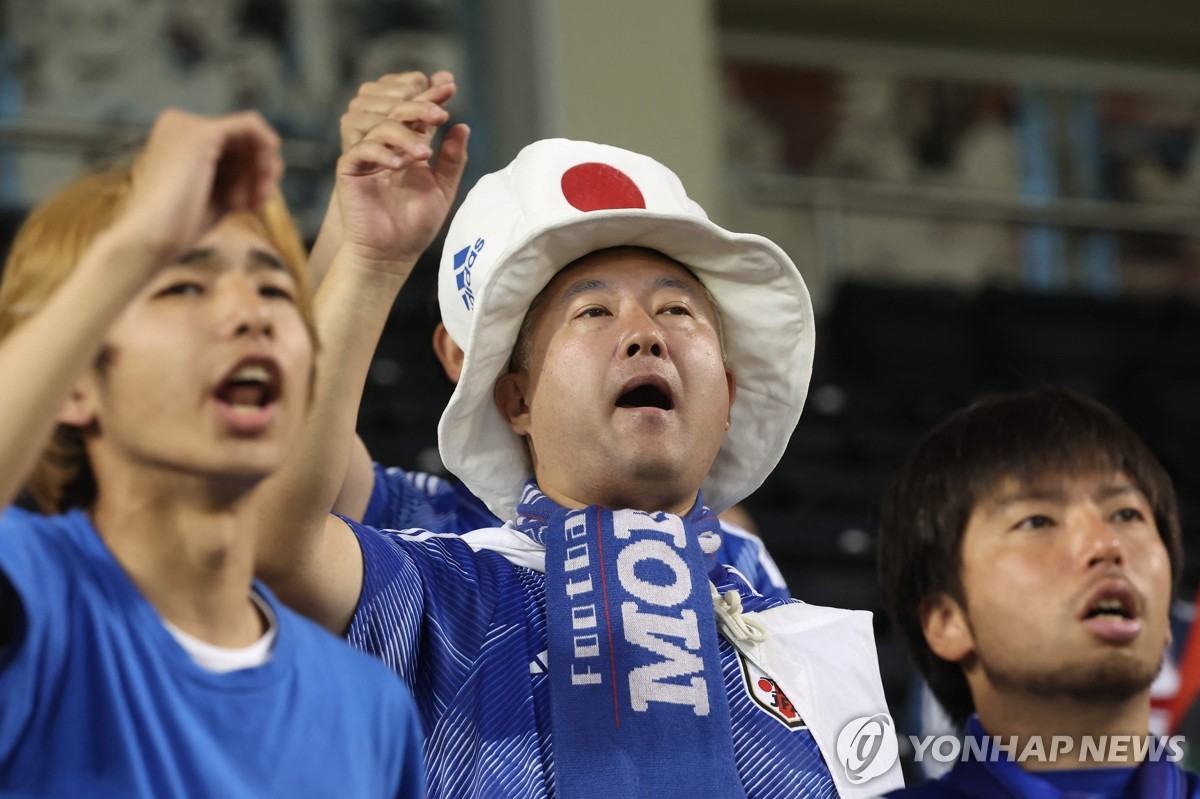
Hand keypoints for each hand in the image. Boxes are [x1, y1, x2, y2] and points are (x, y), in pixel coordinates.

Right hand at [118, 108, 282, 267]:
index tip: (252, 207)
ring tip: (253, 204)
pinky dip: (267, 152)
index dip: (252, 174)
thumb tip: (271, 165)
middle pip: (244, 140)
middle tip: (257, 206)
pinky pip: (253, 125)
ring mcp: (189, 124)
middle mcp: (180, 124)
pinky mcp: (202, 131)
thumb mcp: (216, 194)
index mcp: (178, 138)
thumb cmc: (180, 226)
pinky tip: (266, 179)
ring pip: (252, 135)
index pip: (232, 145)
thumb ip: (237, 174)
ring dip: (265, 170)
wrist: (150, 238)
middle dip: (260, 174)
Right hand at [333, 102, 468, 274]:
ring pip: (381, 127)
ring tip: (424, 154)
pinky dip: (382, 153)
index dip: (432, 98)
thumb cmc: (415, 226)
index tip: (450, 86)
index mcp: (407, 147)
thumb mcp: (442, 190)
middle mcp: (386, 146)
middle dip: (420, 107)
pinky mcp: (349, 169)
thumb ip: (452, 160)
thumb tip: (463, 127)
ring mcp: (366, 156)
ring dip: (404, 135)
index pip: (418, 114)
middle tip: (440, 113)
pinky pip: (362, 149)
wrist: (390, 256)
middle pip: (398, 112)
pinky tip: (400, 165)